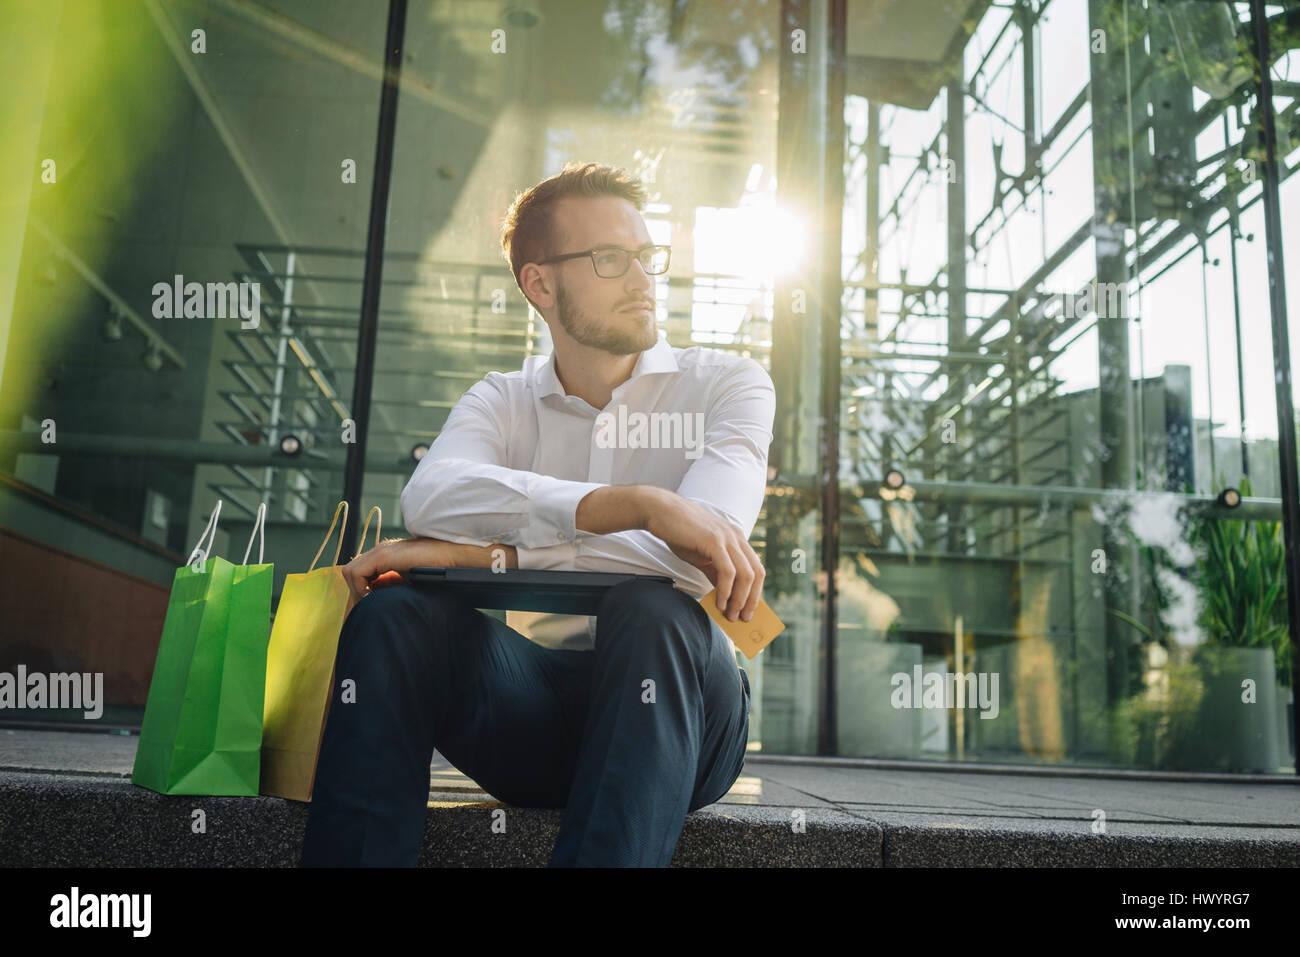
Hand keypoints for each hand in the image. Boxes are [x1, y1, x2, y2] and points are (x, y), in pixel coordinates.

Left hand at [342, 537, 459, 603]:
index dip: (361, 590)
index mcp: (386, 556)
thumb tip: (377, 601)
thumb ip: (393, 586)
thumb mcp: (410, 581)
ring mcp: (381, 551)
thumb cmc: (438, 569)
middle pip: (351, 572)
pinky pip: (357, 573)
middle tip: (369, 605)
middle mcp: (380, 551)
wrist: (453, 557)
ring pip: (350, 571)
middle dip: (356, 591)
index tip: (371, 604)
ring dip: (357, 589)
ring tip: (373, 600)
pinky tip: (375, 596)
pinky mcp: (383, 555)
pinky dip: (361, 587)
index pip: (359, 573)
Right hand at [643, 490, 764, 621]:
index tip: (748, 610)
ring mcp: (727, 538)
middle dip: (752, 599)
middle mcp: (737, 537)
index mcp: (737, 539)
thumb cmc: (680, 533)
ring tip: (730, 614)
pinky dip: (727, 591)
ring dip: (740, 599)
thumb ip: (715, 572)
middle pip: (757, 573)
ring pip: (746, 574)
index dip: (755, 591)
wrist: (660, 512)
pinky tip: (720, 602)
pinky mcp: (714, 541)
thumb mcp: (702, 556)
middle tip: (743, 618)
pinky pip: (728, 572)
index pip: (756, 568)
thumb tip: (724, 595)